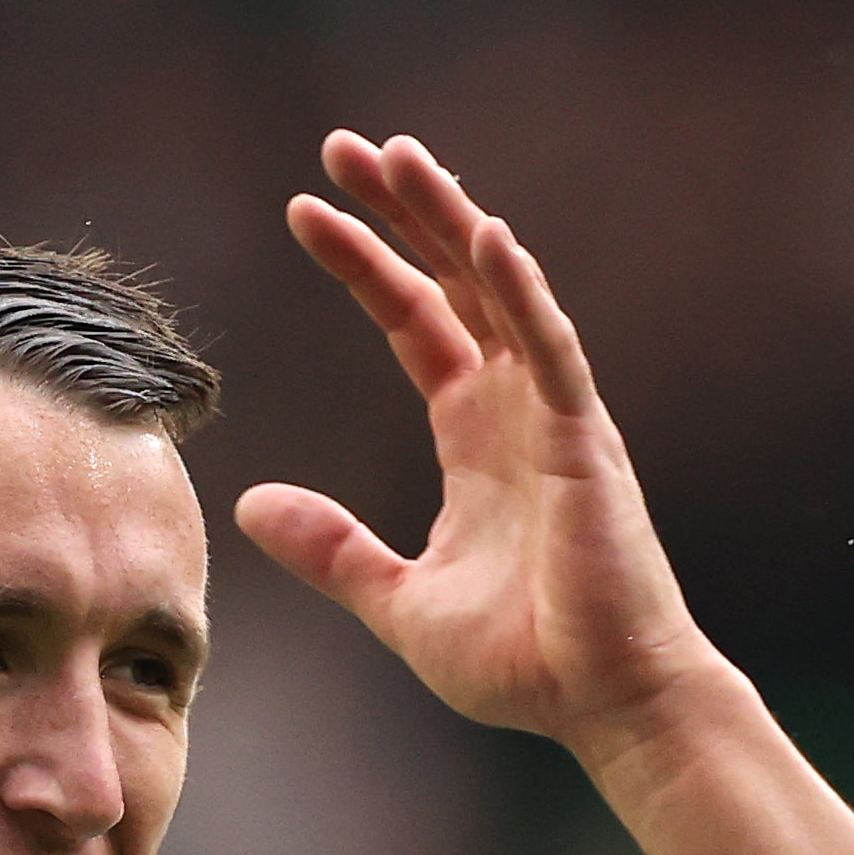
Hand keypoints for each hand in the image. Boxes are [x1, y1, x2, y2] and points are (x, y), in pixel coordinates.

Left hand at [234, 129, 730, 765]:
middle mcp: (516, 410)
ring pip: (499, 291)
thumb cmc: (523, 662)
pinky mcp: (585, 446)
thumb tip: (251, 505)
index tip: (304, 213)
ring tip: (399, 156)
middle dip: (400, 212)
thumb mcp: (396, 601)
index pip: (414, 323)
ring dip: (450, 220)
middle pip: (453, 281)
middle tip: (344, 147)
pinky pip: (552, 351)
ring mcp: (554, 419)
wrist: (603, 707)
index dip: (363, 266)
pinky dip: (521, 294)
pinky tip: (487, 236)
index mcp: (474, 438)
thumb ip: (331, 549)